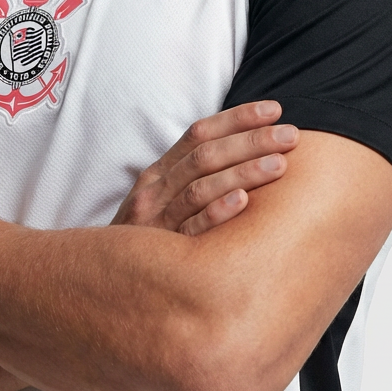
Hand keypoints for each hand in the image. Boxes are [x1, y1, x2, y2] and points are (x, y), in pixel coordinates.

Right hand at [112, 101, 297, 235]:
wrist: (100, 280)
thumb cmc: (145, 238)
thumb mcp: (159, 200)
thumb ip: (191, 177)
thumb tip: (246, 153)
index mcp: (159, 173)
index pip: (199, 133)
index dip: (237, 118)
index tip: (274, 110)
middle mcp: (156, 191)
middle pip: (205, 155)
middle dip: (251, 141)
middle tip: (290, 135)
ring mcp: (156, 220)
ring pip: (200, 188)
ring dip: (242, 172)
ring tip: (280, 164)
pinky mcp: (161, 253)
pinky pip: (191, 230)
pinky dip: (215, 213)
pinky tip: (243, 201)